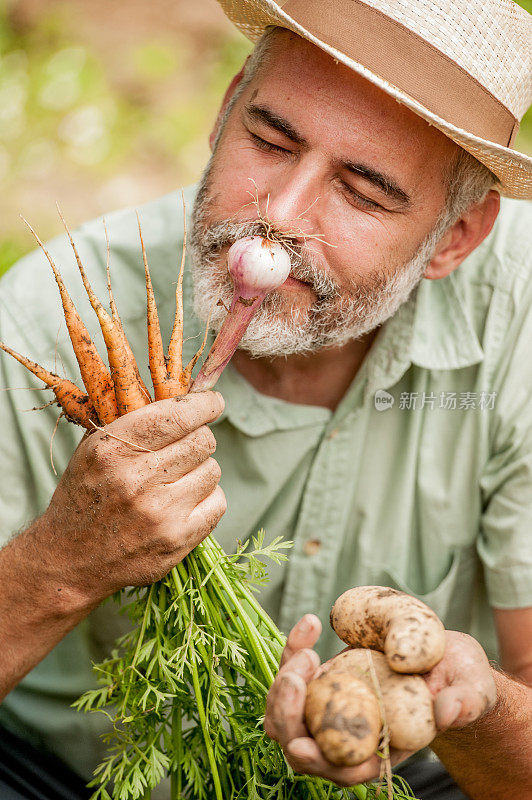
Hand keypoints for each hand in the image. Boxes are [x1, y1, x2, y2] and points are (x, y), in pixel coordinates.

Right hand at [38, 391, 225, 605]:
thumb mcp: (93, 451)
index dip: (204, 404)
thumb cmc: (86, 497)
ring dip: (201, 471)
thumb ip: (132, 421)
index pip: (177, 415)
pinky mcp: (177, 539)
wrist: (70, 561)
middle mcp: (137, 479)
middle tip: (186, 448)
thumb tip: (183, 393)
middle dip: (200, 439)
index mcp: (113, 449)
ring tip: (176, 482)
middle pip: (202, 441)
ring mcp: (159, 512)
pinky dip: (207, 500)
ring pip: (212, 470)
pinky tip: (184, 505)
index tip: (214, 402)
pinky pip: (218, 502)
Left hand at [264, 617, 496, 786]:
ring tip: (306, 646)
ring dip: (284, 680)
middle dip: (286, 713)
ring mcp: (331, 704)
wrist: (446, 658)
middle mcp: (348, 732)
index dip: (318, 760)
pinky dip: (295, 647)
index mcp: (382, 749)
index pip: (341, 768)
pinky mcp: (324, 676)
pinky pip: (297, 669)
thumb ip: (464, 702)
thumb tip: (447, 712)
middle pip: (297, 739)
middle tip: (298, 675)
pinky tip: (312, 623)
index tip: (302, 741)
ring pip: (285, 707)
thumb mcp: (471, 688)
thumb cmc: (461, 681)